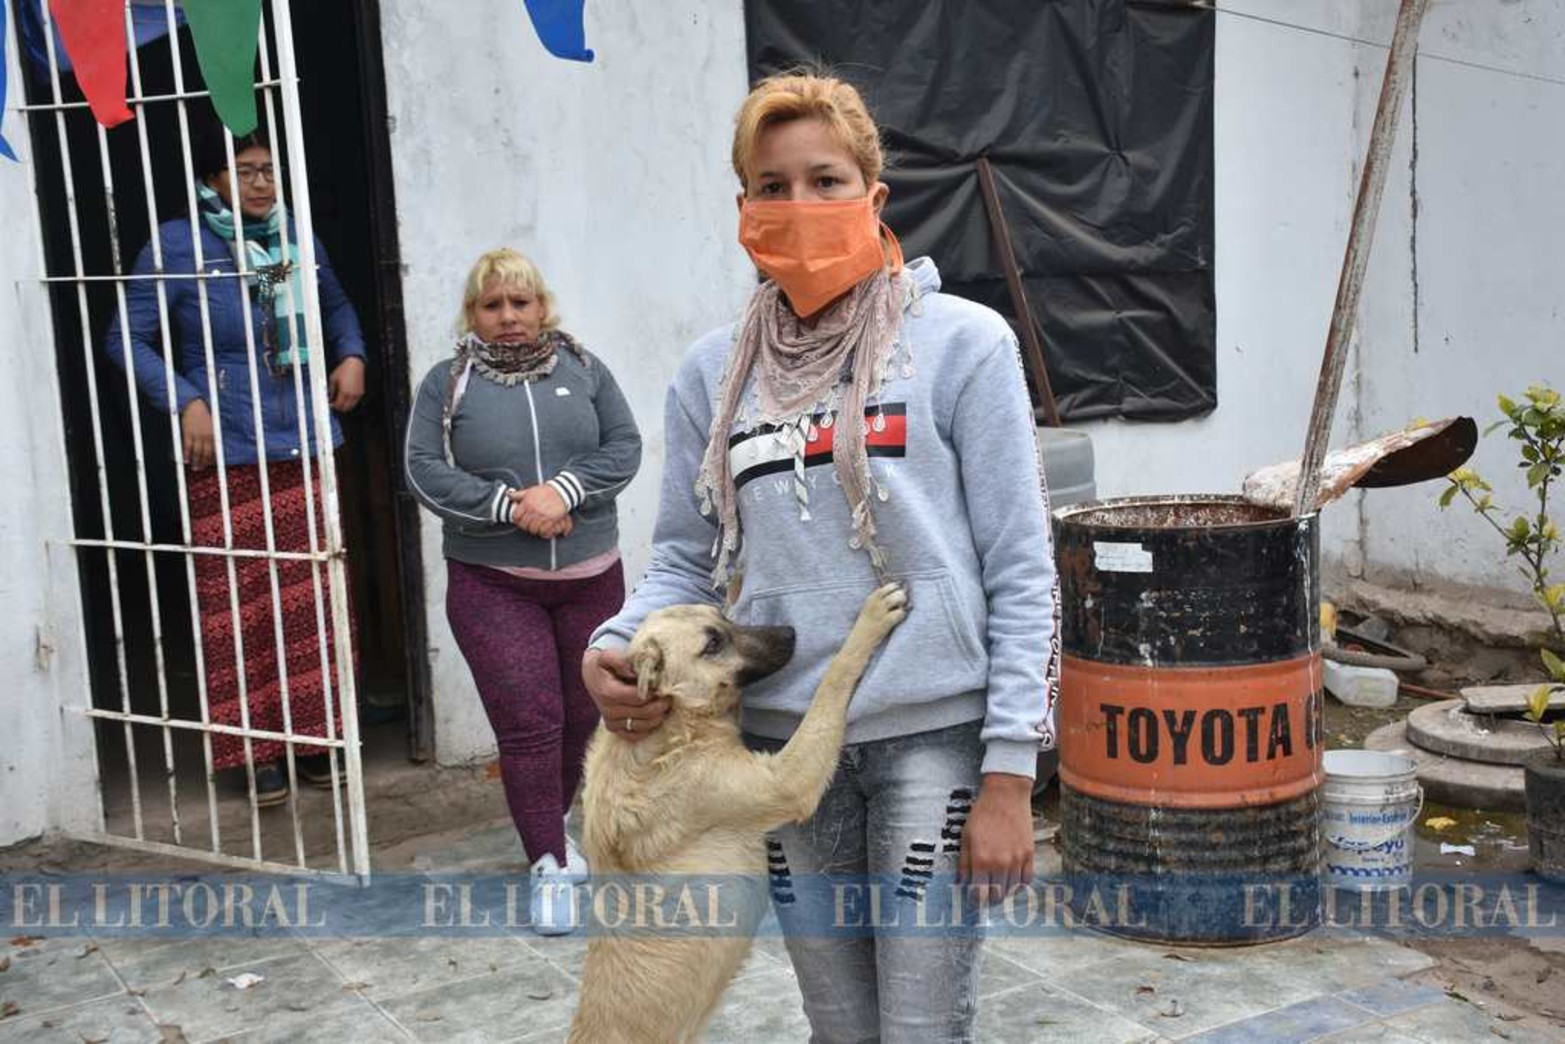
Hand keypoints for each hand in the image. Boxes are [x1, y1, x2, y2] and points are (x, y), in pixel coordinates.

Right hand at [181, 399, 214, 469]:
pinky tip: (186, 460)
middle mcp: (206, 436)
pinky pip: (187, 447)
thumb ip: (211, 434)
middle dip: (203, 462)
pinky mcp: (188, 433)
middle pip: (205, 453)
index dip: (211, 458)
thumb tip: (211, 443)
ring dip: (196, 461)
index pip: (214, 450)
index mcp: (213, 434)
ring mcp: (197, 435)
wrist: (194, 405)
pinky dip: (186, 454)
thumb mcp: (211, 424)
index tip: (209, 464)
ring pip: (197, 452)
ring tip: (194, 468)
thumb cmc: (203, 414)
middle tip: (200, 469)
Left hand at [329, 356, 364, 411]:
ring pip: (351, 406)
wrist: (354, 364)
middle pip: (345, 408)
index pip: (338, 405)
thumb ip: (331, 390)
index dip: (333, 406)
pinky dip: (350, 402)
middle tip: (334, 405)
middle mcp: (352, 395)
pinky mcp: (361, 392)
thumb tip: (329, 397)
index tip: (330, 405)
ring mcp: (358, 394)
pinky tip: (346, 397)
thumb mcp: (333, 379)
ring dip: (345, 406)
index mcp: (344, 392)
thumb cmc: (344, 370)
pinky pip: (355, 401)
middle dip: (339, 408)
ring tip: (340, 401)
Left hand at [506, 494, 572, 537]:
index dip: (517, 520)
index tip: (520, 520)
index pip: (516, 517)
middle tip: (528, 525)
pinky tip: (543, 528)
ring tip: (536, 526)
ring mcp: (541, 516)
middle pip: (524, 525)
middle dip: (525, 526)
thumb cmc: (545, 491)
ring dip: (534, 529)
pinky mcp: (550, 520)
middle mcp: (533, 510)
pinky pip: (543, 531)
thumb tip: (508, 494)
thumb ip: (518, 495)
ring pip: (533, 529)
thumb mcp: (530, 491)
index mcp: (526, 503)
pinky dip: (543, 531)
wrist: (560, 492)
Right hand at [583, 647, 667, 741]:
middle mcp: (609, 711)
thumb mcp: (606, 655)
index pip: (639, 697)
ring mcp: (612, 722)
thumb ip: (618, 659)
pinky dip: (648, 727)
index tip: (663, 685)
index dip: (654, 692)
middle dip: (660, 704)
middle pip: (644, 713)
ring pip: (643, 725)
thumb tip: (633, 671)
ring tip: (664, 704)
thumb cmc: (603, 664)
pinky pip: (635, 735)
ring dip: (658, 716)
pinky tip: (654, 716)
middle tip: (669, 695)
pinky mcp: (615, 730)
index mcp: (608, 693)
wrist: (592, 676)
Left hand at [959, 773, 1035, 903]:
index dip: (975, 900)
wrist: (1005, 796)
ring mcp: (1017, 860)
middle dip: (989, 898)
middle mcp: (1000, 864)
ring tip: (997, 881)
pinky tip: (1011, 874)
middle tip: (985, 891)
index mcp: (981, 860)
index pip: (979, 895)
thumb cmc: (982, 814)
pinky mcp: (1030, 855)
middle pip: (997, 897)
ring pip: (1012, 890)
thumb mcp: (966, 837)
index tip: (973, 898)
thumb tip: (963, 884)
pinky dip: (1019, 881)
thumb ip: (964, 863)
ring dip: (1003, 889)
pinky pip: (1026, 880)